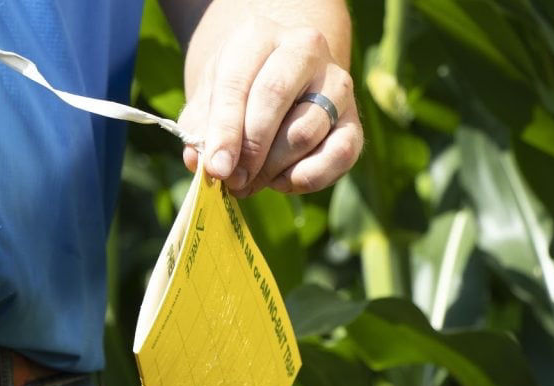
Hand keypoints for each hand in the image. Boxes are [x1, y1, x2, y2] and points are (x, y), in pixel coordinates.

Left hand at [178, 15, 362, 196]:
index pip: (238, 82)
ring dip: (274, 168)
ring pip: (304, 132)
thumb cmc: (238, 90)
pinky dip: (310, 177)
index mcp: (259, 36)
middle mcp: (304, 49)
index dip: (225, 130)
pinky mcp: (354, 118)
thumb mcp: (208, 98)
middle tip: (234, 181)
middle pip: (274, 99)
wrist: (281, 78)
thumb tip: (199, 161)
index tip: (216, 168)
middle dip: (251, 149)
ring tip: (252, 181)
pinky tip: (283, 181)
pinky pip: (340, 154)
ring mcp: (335, 83)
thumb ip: (199, 128)